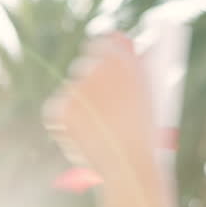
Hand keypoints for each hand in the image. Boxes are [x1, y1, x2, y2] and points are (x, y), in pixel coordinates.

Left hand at [43, 33, 159, 183]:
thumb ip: (134, 67)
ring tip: (99, 128)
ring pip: (72, 89)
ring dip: (80, 103)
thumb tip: (123, 45)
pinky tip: (85, 135)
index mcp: (122, 59)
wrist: (128, 164)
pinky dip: (66, 121)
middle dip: (90, 80)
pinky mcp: (58, 107)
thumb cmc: (146, 135)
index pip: (104, 41)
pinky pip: (57, 108)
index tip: (104, 66)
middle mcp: (96, 66)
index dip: (104, 55)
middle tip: (101, 104)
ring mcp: (75, 86)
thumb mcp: (148, 95)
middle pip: (84, 64)